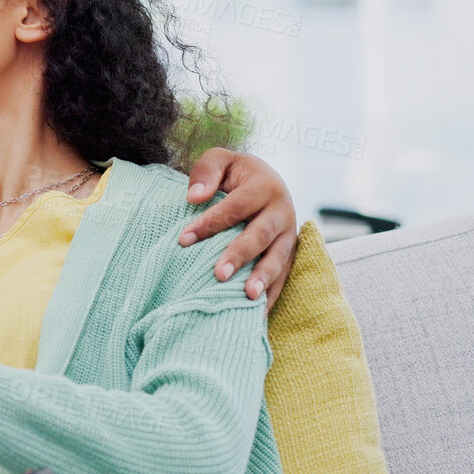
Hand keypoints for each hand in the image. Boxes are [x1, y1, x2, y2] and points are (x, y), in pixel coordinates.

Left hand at [179, 148, 298, 311]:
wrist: (268, 181)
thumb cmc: (235, 174)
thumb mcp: (221, 160)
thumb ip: (206, 171)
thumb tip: (194, 198)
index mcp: (265, 186)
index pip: (236, 206)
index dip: (210, 223)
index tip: (183, 240)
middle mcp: (282, 211)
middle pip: (261, 235)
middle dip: (240, 255)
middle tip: (219, 274)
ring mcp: (289, 234)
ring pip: (279, 258)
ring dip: (263, 278)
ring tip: (247, 296)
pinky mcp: (290, 253)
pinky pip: (284, 276)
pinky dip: (271, 294)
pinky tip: (256, 313)